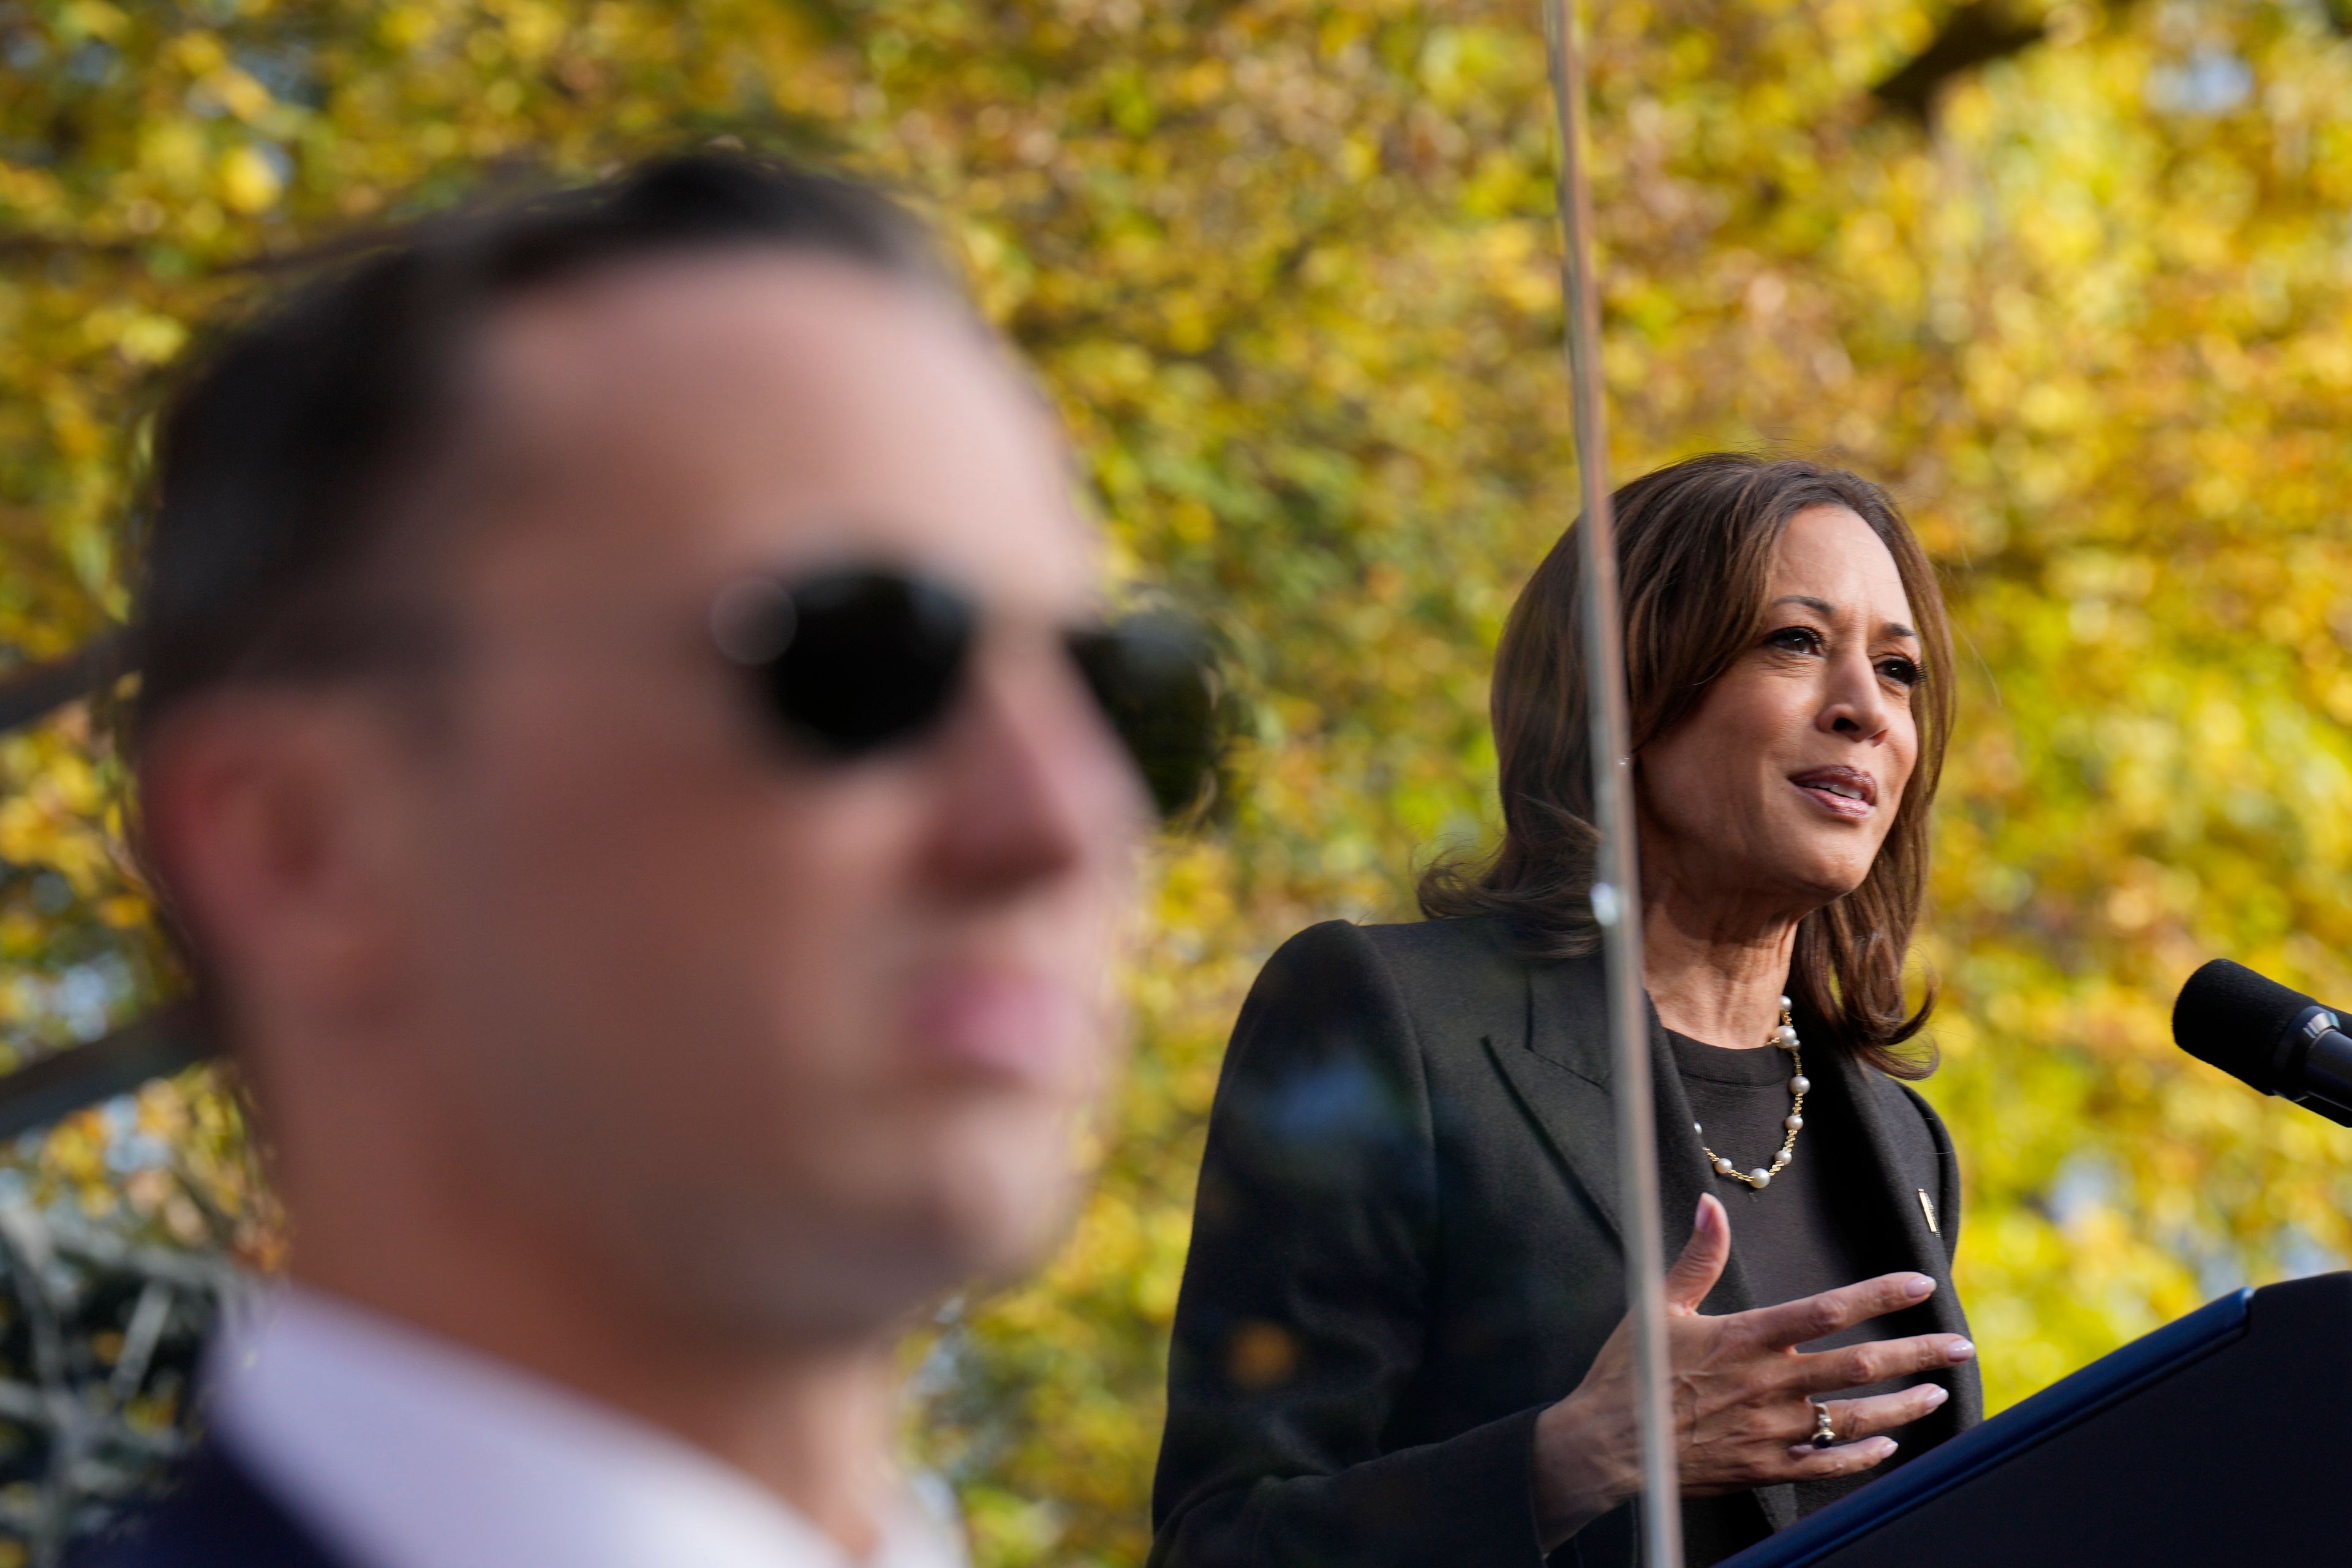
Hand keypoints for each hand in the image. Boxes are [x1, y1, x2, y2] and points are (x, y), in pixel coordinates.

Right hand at [1531, 1193, 1974, 1548]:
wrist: (1606, 1445)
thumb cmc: (1630, 1373)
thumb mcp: (1659, 1304)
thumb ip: (1697, 1257)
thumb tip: (1711, 1204)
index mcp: (1746, 1337)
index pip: (1828, 1310)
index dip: (1879, 1295)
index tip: (1920, 1285)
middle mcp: (1768, 1383)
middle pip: (1859, 1366)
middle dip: (1916, 1354)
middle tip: (1960, 1346)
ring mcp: (1771, 1430)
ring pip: (1855, 1417)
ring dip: (1904, 1405)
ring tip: (1937, 1393)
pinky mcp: (1765, 1467)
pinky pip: (1829, 1463)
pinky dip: (1864, 1455)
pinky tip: (1889, 1446)